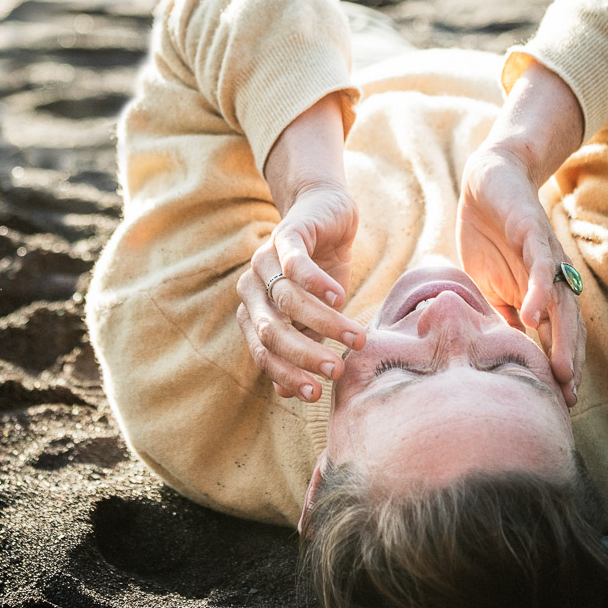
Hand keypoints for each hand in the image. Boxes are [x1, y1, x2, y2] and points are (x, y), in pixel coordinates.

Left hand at [236, 183, 365, 401]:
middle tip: (336, 370)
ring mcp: (265, 258)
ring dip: (324, 322)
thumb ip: (303, 343)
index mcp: (255, 309)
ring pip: (288, 300)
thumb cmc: (322, 271)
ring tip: (355, 337)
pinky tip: (339, 297)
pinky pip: (295, 264)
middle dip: (303, 355)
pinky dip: (316, 284)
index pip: (262, 352)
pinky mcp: (286, 234)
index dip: (286, 375)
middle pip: (270, 330)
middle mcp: (252, 285)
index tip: (315, 395)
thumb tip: (288, 395)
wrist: (327, 212)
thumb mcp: (315, 314)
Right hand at [457, 144, 585, 406]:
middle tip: (567, 398)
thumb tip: (500, 346)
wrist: (489, 182)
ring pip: (561, 305)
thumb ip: (499, 312)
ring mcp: (544, 259)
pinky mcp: (534, 235)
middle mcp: (549, 281)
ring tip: (562, 371)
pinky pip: (542, 268)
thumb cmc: (489, 234)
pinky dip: (539, 292)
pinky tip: (533, 316)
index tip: (557, 403)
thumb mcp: (489, 283)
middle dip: (569, 364)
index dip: (558, 367)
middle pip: (567, 328)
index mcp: (538, 294)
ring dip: (564, 339)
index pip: (554, 337)